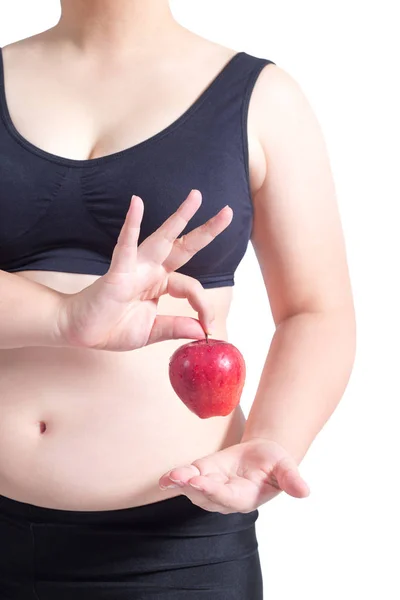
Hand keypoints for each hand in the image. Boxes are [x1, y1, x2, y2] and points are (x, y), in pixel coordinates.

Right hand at [57, 190, 232, 350]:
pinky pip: (125, 246)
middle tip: (228, 212)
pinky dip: (132, 225)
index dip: (204, 305)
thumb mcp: (151, 331)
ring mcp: (135, 268)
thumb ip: (175, 327)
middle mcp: (151, 271)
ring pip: (161, 238)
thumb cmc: (112, 328)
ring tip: (196, 197)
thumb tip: (201, 330)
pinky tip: (137, 204)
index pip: (191, 287)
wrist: (79, 331)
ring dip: (179, 217)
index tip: (208, 325)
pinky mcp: (117, 271)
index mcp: (160, 284)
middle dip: (206, 230)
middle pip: (184, 246)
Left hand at [159, 438, 309, 513]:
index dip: (213, 490)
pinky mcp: (202, 476)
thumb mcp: (285, 466)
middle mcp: (225, 498)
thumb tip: (304, 491)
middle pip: (205, 496)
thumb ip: (291, 479)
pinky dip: (174, 480)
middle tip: (178, 477)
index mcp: (245, 498)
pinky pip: (187, 481)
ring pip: (193, 491)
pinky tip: (163, 479)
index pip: (227, 497)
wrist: (261, 455)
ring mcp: (211, 489)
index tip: (201, 482)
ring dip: (181, 483)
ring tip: (170, 476)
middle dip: (192, 487)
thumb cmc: (274, 461)